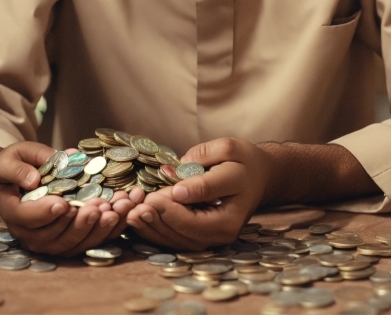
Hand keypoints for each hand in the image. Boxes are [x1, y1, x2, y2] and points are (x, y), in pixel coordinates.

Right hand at [0, 142, 144, 255]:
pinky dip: (109, 228)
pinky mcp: (71, 238)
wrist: (22, 175)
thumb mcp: (11, 159)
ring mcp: (51, 240)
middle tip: (99, 206)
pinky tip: (124, 211)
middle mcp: (31, 234)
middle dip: (80, 223)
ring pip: (75, 242)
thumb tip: (33, 180)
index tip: (64, 203)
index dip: (45, 214)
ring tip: (117, 208)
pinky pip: (90, 239)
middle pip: (55, 237)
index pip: (28, 219)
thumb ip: (18, 168)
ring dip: (99, 228)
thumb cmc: (15, 164)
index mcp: (14, 213)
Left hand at [126, 137, 270, 249]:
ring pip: (180, 240)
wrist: (257, 177)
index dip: (174, 204)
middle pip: (187, 231)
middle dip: (159, 219)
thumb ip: (203, 159)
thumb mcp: (228, 149)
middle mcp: (225, 231)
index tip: (154, 194)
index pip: (200, 210)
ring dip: (153, 229)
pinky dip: (157, 233)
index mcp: (233, 210)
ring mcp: (214, 239)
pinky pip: (178, 240)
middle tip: (136, 206)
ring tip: (132, 214)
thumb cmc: (242, 160)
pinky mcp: (203, 239)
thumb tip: (177, 181)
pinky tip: (140, 221)